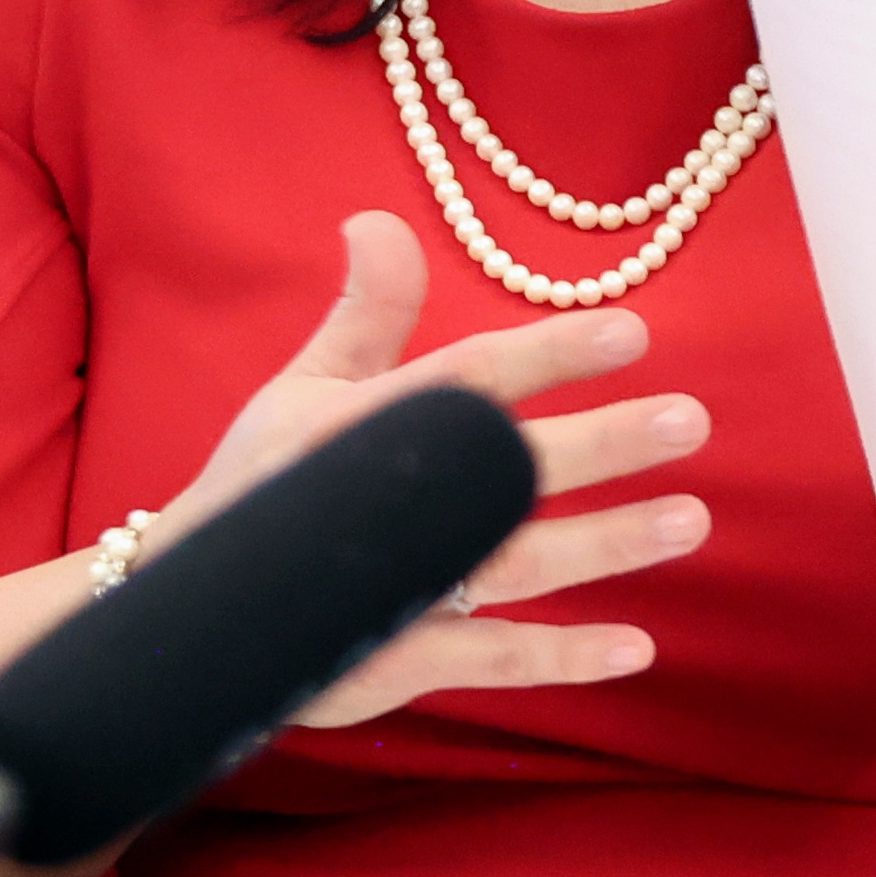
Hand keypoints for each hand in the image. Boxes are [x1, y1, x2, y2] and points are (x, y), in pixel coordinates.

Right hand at [157, 211, 712, 730]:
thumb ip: (365, 313)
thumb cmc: (262, 484)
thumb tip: (380, 216)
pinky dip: (562, 657)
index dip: (547, 352)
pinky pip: (490, 658)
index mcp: (357, 425)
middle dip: (602, 443)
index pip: (466, 377)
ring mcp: (388, 586)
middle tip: (689, 419)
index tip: (630, 331)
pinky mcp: (389, 660)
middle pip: (505, 469)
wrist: (184, 606)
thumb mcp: (305, 389)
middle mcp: (380, 503)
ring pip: (514, 563)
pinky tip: (636, 646)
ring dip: (606, 544)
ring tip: (691, 519)